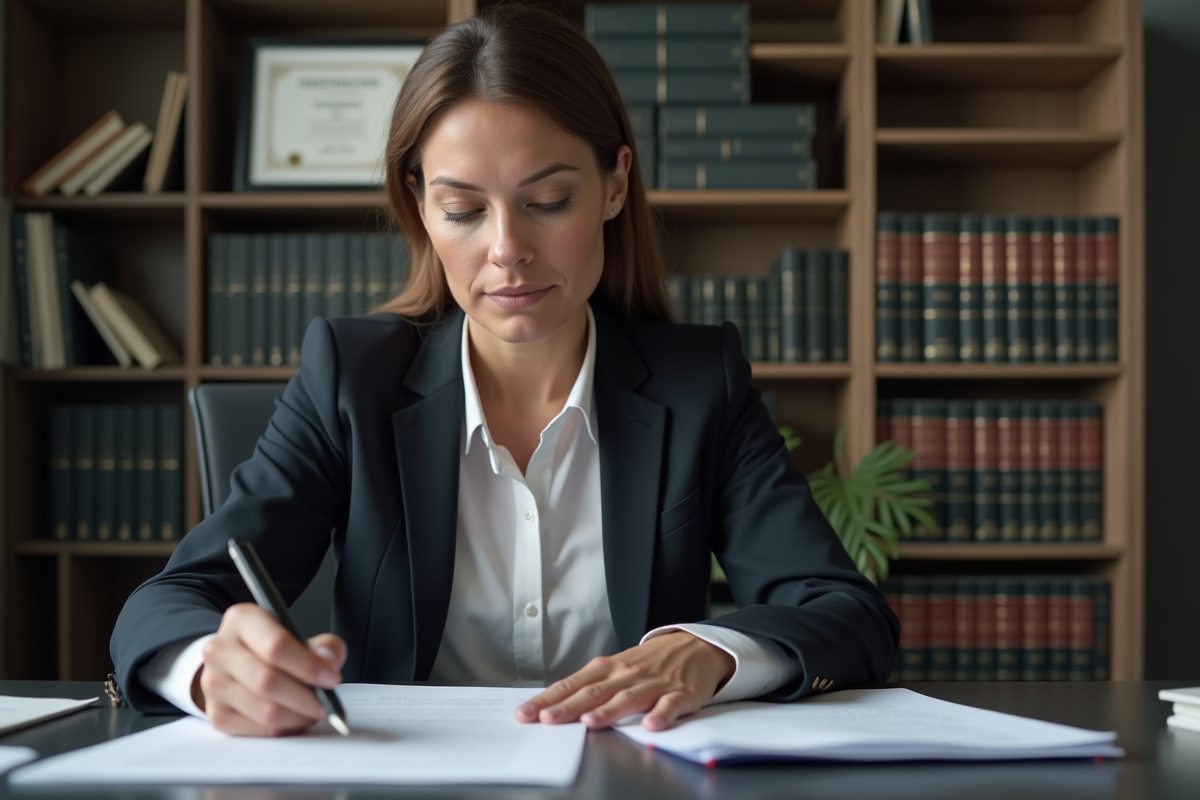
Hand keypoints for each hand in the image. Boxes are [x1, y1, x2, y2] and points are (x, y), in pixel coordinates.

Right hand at [194, 603, 347, 736]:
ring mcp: (213, 683)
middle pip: (267, 681)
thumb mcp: (301, 635)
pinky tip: (295, 719)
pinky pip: (256, 730)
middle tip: (327, 704)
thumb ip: (323, 645)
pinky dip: (283, 729)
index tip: (332, 679)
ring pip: (263, 710)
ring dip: (297, 717)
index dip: (308, 666)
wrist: (238, 662)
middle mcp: (220, 650)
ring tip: (314, 712)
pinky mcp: (215, 713)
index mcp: (242, 619)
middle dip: (305, 698)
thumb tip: (328, 661)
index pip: (276, 646)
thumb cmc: (273, 647)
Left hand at [513, 631, 734, 730]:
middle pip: (594, 692)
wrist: (695, 646)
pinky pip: (669, 705)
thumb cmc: (649, 662)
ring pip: (628, 698)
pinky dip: (660, 715)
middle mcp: (626, 674)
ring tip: (590, 722)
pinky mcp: (679, 693)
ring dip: (608, 711)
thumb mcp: (617, 667)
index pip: (572, 684)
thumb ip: (591, 686)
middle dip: (569, 706)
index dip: (548, 699)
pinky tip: (651, 726)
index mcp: (607, 668)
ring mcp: (653, 683)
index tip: (525, 713)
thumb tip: (554, 705)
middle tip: (547, 720)